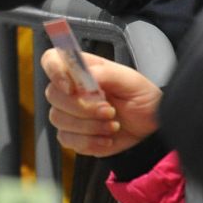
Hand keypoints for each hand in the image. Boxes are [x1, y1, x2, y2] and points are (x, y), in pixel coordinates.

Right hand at [41, 49, 161, 157]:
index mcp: (83, 69)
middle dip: (82, 107)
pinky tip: (106, 138)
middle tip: (109, 110)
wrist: (151, 126)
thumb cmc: (142, 98)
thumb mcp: (130, 81)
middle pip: (53, 94)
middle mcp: (72, 90)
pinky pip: (67, 139)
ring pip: (58, 119)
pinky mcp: (74, 135)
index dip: (54, 71)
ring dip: (89, 126)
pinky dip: (89, 141)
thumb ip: (106, 74)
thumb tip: (85, 74)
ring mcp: (70, 114)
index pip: (52, 60)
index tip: (71, 87)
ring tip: (112, 125)